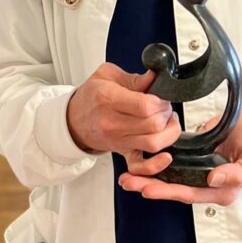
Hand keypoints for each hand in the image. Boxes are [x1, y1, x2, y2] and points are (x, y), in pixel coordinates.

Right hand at [67, 63, 181, 156]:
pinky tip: (165, 156)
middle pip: (153, 125)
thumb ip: (134, 78)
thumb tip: (154, 77)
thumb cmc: (91, 96)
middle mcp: (112, 123)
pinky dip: (155, 165)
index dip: (161, 101)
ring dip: (168, 133)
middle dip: (166, 114)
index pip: (144, 106)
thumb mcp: (107, 75)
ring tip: (167, 122)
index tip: (161, 97)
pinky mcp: (121, 152)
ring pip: (153, 144)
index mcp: (109, 99)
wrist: (73, 120)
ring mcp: (118, 140)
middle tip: (165, 107)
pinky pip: (139, 166)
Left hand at [118, 105, 241, 205]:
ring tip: (126, 178)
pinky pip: (173, 171)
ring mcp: (200, 177)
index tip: (148, 189)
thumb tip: (213, 180)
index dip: (168, 192)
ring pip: (171, 183)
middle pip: (176, 191)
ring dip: (148, 181)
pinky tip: (139, 166)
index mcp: (224, 191)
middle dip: (150, 188)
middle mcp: (210, 188)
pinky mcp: (194, 165)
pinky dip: (155, 170)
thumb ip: (237, 173)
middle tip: (129, 182)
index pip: (191, 194)